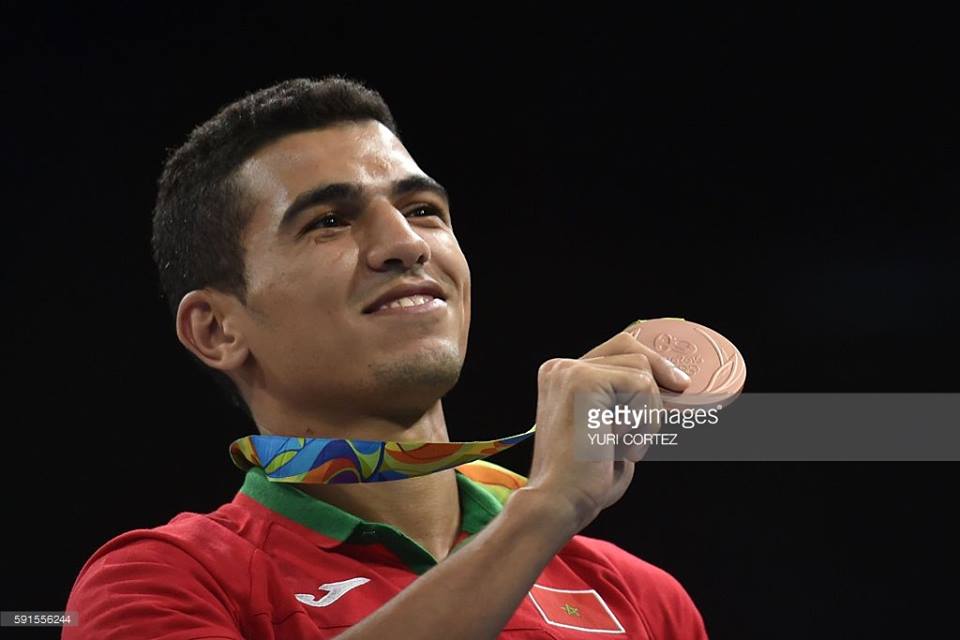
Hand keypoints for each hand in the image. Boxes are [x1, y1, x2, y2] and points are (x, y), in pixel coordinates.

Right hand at [521, 331, 691, 532]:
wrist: (562, 502)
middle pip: (631, 348)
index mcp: (563, 377)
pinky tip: (625, 446)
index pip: (617, 349)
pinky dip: (645, 419)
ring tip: (628, 445)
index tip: (677, 386)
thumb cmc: (586, 479)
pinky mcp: (584, 381)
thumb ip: (626, 405)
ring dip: (648, 411)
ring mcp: (570, 371)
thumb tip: (671, 388)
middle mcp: (561, 367)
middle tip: (667, 411)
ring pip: (641, 369)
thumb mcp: (610, 432)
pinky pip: (641, 385)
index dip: (651, 365)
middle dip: (657, 380)